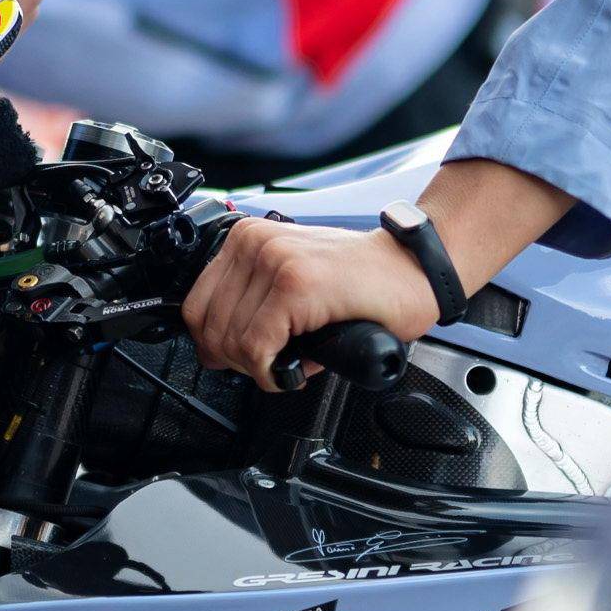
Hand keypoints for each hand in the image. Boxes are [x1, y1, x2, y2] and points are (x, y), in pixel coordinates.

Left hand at [182, 159, 576, 384]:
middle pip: (207, 326)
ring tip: (288, 364)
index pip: (196, 305)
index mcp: (246, 238)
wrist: (414, 270)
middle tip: (268, 367)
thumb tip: (219, 351)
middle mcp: (254, 243)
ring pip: (230, 341)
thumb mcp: (292, 283)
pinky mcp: (296, 285)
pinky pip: (257, 347)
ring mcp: (274, 261)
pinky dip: (271, 372)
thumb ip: (253, 306)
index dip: (214, 344)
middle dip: (233, 361)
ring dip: (256, 368)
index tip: (241, 358)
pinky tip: (295, 370)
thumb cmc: (363, 284)